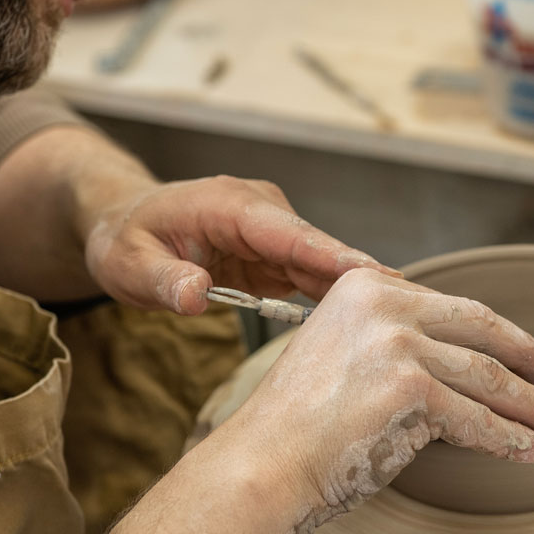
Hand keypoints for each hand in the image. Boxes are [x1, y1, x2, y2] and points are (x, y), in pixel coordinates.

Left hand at [84, 174, 399, 313]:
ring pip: (320, 266)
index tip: (380, 276)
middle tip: (413, 311)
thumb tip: (197, 297)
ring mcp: (270, 232)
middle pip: (320, 251)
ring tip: (401, 325)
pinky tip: (364, 329)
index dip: (336, 257)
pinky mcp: (272, 253)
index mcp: (232, 205)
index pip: (292, 234)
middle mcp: (261, 212)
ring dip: (353, 296)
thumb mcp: (126, 263)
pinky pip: (309, 277)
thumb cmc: (122, 236)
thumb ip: (160, 280)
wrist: (119, 220)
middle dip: (363, 280)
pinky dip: (332, 301)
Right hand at [219, 268, 533, 533]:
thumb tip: (460, 363)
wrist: (267, 462)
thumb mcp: (343, 352)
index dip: (494, 333)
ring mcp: (399, 344)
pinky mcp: (413, 390)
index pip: (450, 306)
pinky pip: (477, 420)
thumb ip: (392, 340)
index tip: (519, 353)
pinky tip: (529, 450)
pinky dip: (510, 439)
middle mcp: (383, 305)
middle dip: (528, 360)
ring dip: (531, 407)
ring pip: (488, 377)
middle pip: (481, 329)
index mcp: (365, 286)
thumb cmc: (298, 423)